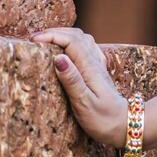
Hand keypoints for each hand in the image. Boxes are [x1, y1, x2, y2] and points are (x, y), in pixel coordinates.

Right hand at [32, 26, 127, 145]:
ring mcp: (98, 65)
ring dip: (63, 34)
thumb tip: (59, 57)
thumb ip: (72, 79)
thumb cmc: (102, 118)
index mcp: (89, 67)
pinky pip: (86, 47)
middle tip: (34, 38)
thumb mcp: (84, 102)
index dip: (51, 36)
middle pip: (76, 35)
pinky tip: (66, 48)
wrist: (123, 124)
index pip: (71, 41)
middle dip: (54, 32)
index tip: (33, 40)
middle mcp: (95, 62)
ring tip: (45, 39)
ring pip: (82, 39)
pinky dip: (72, 41)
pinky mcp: (98, 70)